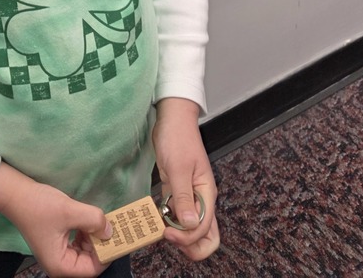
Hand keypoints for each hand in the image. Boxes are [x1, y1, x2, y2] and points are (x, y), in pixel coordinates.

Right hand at [0, 162, 112, 276]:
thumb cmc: (39, 205)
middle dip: (101, 244)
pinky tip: (87, 220)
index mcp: (60, 266)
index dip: (106, 253)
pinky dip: (85, 233)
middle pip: (89, 262)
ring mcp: (57, 254)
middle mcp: (59, 264)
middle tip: (111, 226)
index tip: (117, 236)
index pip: (92, 269)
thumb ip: (93, 220)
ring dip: (93, 237)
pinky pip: (78, 244)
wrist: (15, 193)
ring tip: (99, 221)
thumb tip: (110, 230)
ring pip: (85, 252)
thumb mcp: (69, 211)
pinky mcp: (57, 243)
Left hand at [152, 97, 220, 260]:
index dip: (187, 237)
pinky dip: (168, 219)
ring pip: (190, 227)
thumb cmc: (177, 138)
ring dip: (178, 233)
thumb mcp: (179, 167)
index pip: (203, 229)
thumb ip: (184, 197)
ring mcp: (188, 195)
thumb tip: (190, 226)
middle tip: (168, 236)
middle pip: (204, 235)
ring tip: (159, 227)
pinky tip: (155, 215)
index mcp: (206, 194)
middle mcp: (200, 198)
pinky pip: (176, 213)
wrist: (171, 118)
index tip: (167, 231)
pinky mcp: (176, 190)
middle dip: (189, 244)